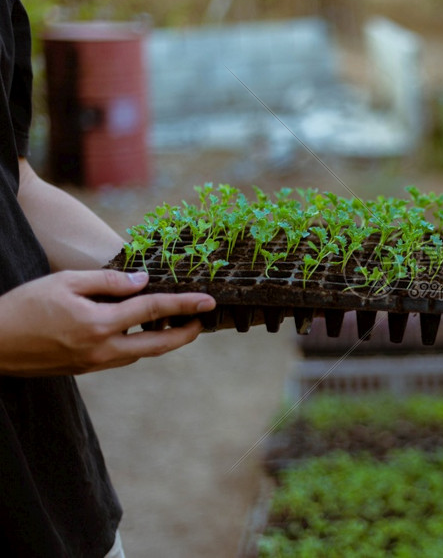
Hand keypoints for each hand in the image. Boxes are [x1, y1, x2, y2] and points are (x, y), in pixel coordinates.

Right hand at [0, 270, 215, 375]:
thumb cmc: (25, 306)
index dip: (185, 305)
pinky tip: (140, 331)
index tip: (208, 301)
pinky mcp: (86, 369)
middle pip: (158, 346)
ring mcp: (95, 363)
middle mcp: (102, 349)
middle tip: (202, 320)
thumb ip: (108, 282)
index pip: (153, 311)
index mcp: (100, 324)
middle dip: (185, 333)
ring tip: (175, 323)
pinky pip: (122, 358)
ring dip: (162, 341)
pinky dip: (139, 346)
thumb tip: (143, 282)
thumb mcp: (66, 282)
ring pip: (141, 354)